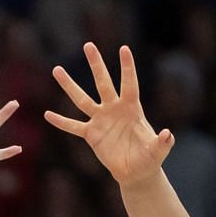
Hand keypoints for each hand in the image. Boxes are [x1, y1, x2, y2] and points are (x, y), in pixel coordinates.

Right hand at [45, 43, 172, 185]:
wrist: (135, 171)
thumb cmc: (149, 158)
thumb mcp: (158, 150)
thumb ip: (163, 142)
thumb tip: (167, 135)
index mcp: (132, 108)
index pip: (129, 84)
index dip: (127, 67)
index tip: (123, 49)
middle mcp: (114, 109)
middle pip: (103, 83)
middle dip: (96, 64)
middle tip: (88, 45)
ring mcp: (100, 120)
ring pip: (82, 99)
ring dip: (69, 85)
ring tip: (57, 69)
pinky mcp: (91, 134)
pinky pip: (73, 126)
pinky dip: (61, 122)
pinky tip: (47, 114)